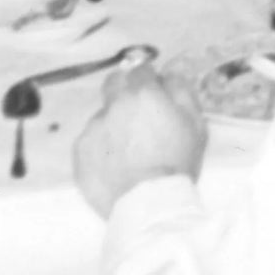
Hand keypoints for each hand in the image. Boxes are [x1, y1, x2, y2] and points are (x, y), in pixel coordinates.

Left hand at [73, 61, 206, 219]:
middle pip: (113, 82)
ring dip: (113, 124)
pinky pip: (90, 142)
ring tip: (128, 152)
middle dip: (123, 90)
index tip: (152, 91)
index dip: (148, 79)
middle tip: (136, 113)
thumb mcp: (195, 123)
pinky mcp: (79, 152)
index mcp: (143, 93)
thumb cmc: (178, 163)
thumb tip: (168, 74)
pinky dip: (100, 148)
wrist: (150, 204)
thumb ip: (181, 90)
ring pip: (102, 116)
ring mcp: (93, 128)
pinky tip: (115, 166)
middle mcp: (113, 105)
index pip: (141, 69)